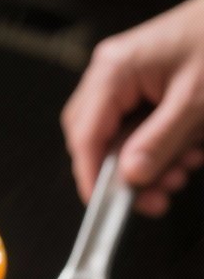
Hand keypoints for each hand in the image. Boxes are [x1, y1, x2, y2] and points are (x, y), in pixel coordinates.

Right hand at [62, 0, 203, 215]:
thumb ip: (160, 142)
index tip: (108, 208)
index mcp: (114, 70)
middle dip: (124, 175)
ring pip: (115, 141)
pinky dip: (154, 149)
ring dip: (145, 165)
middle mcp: (109, 74)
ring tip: (178, 172)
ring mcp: (120, 81)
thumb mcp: (193, 101)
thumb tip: (130, 176)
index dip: (92, 177)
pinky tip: (180, 153)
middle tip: (155, 196)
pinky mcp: (135, 88)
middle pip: (94, 142)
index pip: (85, 136)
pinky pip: (132, 130)